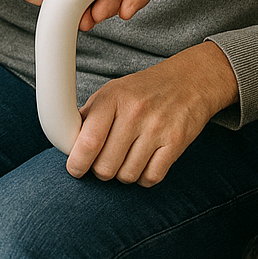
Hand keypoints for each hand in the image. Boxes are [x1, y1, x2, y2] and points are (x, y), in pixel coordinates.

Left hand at [67, 41, 237, 185]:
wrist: (190, 80)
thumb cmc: (144, 89)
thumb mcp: (112, 92)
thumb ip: (90, 116)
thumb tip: (67, 143)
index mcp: (113, 98)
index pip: (88, 141)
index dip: (77, 163)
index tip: (75, 169)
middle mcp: (134, 112)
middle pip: (106, 166)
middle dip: (100, 170)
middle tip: (104, 162)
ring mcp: (157, 128)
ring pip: (128, 175)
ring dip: (123, 174)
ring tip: (124, 160)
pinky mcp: (176, 142)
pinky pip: (151, 177)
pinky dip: (143, 178)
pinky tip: (142, 164)